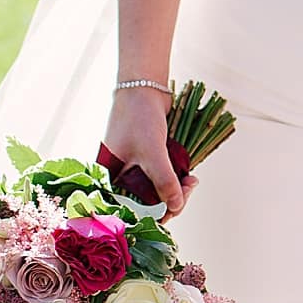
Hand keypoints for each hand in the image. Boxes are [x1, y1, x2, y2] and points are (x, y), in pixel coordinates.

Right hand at [99, 90, 195, 218]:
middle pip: (147, 205)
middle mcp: (119, 179)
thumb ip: (164, 181)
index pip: (131, 211)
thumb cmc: (139, 117)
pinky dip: (177, 181)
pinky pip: (163, 180)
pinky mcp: (148, 162)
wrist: (144, 88)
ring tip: (193, 181)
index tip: (176, 208)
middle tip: (189, 189)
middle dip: (171, 201)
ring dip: (178, 191)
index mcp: (110, 181)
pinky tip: (191, 177)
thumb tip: (176, 206)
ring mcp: (135, 171)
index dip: (155, 214)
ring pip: (158, 193)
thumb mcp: (152, 152)